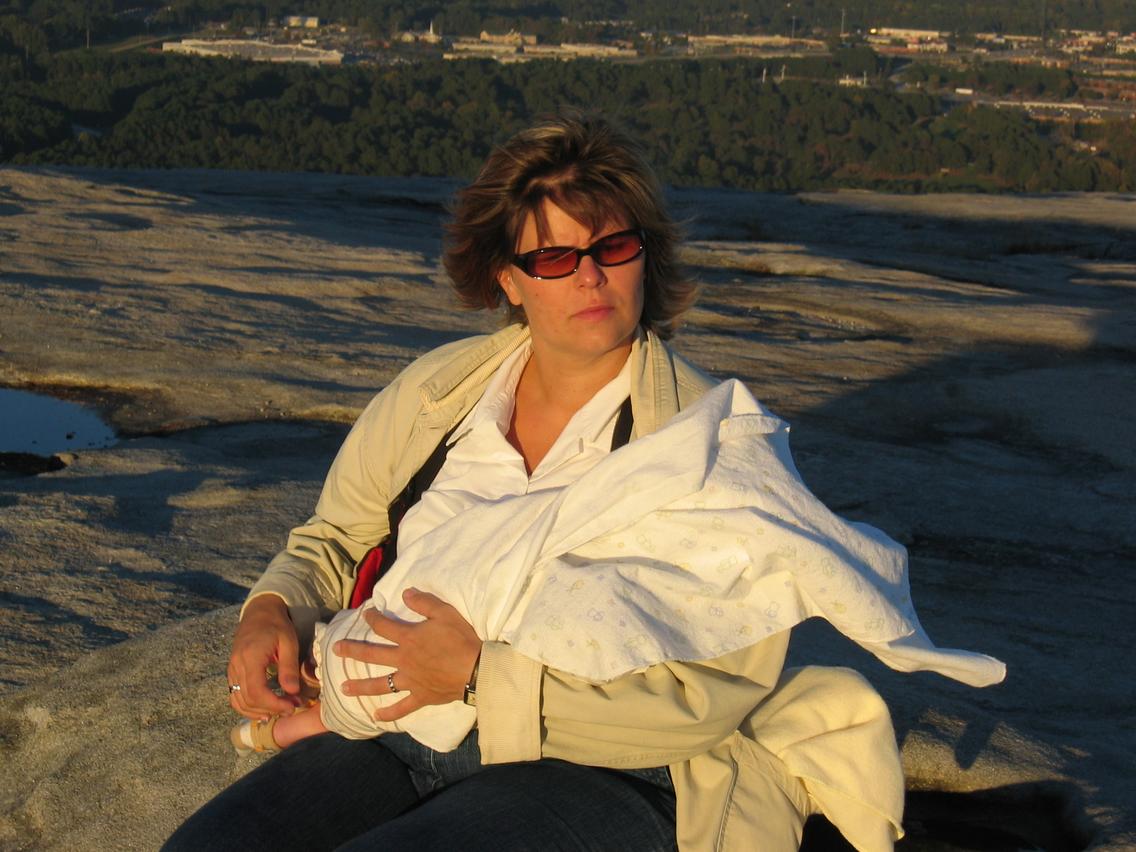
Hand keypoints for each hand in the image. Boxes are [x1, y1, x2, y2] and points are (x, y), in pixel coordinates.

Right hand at [228, 595, 302, 718]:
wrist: (259, 613)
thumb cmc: (277, 626)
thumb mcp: (288, 642)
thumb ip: (289, 667)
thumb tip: (293, 692)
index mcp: (251, 657)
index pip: (257, 691)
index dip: (274, 703)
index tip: (292, 705)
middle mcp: (237, 666)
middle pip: (247, 699)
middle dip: (270, 708)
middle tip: (291, 707)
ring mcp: (232, 670)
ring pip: (238, 701)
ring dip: (257, 711)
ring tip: (278, 711)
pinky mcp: (232, 672)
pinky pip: (235, 695)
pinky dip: (247, 706)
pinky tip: (263, 709)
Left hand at [334, 588, 481, 722]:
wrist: (475, 669)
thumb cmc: (461, 639)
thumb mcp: (445, 613)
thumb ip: (424, 602)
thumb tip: (404, 593)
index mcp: (408, 638)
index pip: (383, 626)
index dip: (372, 618)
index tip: (366, 614)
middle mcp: (403, 660)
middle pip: (372, 654)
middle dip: (352, 650)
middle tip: (335, 649)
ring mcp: (410, 681)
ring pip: (379, 684)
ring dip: (360, 686)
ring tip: (343, 688)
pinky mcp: (420, 696)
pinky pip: (401, 707)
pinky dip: (389, 714)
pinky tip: (375, 717)